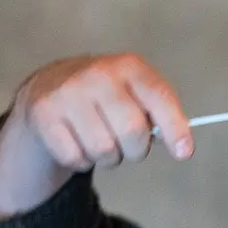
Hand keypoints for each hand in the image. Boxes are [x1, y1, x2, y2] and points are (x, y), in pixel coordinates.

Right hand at [0, 53, 193, 218]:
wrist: (48, 89)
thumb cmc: (105, 100)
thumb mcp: (133, 94)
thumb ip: (157, 115)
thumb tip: (181, 146)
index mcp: (128, 66)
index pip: (159, 97)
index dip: (176, 128)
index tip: (184, 153)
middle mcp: (97, 74)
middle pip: (133, 132)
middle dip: (136, 150)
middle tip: (127, 145)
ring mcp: (68, 93)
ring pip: (104, 150)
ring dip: (107, 157)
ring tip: (99, 140)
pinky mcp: (43, 114)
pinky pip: (75, 158)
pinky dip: (80, 161)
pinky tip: (76, 142)